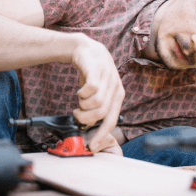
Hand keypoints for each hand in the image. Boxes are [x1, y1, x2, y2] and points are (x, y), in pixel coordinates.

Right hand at [70, 34, 124, 152]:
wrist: (86, 49)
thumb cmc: (92, 74)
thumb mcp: (99, 92)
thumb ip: (97, 108)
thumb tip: (90, 127)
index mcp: (118, 96)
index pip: (112, 121)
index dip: (101, 135)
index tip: (92, 146)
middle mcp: (116, 87)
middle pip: (102, 114)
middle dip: (86, 119)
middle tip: (77, 114)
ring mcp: (108, 77)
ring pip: (96, 103)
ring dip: (82, 106)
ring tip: (79, 100)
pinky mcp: (98, 69)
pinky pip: (91, 89)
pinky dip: (82, 93)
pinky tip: (80, 91)